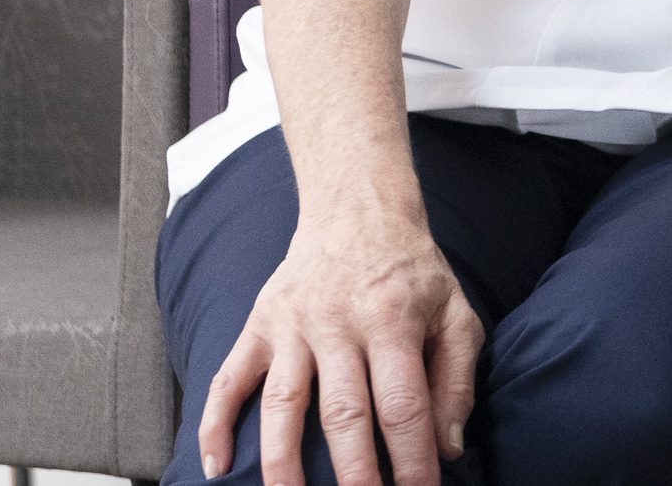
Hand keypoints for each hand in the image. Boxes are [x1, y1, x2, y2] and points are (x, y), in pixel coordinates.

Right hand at [200, 203, 479, 485]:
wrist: (357, 211)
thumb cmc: (412, 272)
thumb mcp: (454, 310)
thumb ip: (457, 376)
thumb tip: (448, 446)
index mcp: (392, 320)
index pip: (403, 404)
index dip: (411, 458)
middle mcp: (337, 323)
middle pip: (342, 412)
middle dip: (353, 474)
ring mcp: (291, 326)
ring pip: (281, 403)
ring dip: (283, 463)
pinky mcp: (257, 327)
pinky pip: (227, 379)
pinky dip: (214, 423)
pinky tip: (214, 465)